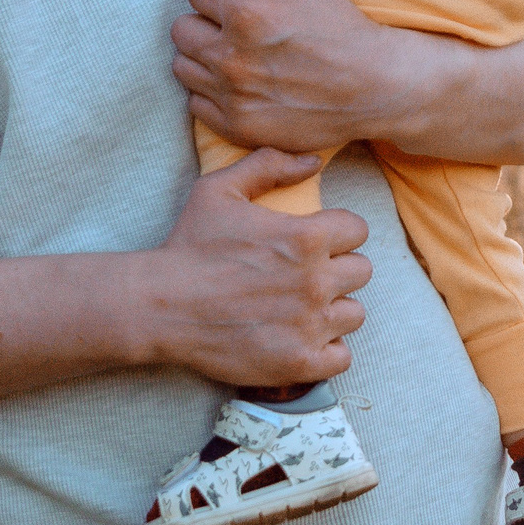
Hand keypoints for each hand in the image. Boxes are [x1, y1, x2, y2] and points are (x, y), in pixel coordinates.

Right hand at [144, 149, 371, 386]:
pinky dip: (325, 349)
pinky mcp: (300, 363)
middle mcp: (316, 281)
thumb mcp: (220, 189)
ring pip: (354, 314)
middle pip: (361, 271)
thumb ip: (269, 165)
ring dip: (333, 309)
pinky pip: (341, 356)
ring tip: (301, 307)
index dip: (337, 232)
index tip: (315, 240)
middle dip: (338, 269)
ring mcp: (311, 326)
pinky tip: (300, 338)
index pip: (357, 230)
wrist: (162, 306)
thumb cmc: (190, 245)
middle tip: (306, 274)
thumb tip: (312, 161)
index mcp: (306, 236)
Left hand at [172, 0, 404, 154]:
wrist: (372, 86)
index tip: (238, 0)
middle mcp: (231, 58)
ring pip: (183, 67)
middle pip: (181, 30)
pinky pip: (195, 104)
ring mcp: (232, 96)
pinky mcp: (237, 127)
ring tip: (235, 56)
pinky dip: (211, 93)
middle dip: (205, 22)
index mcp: (245, 15)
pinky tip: (240, 85)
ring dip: (203, 57)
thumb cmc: (339, 26)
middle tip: (233, 28)